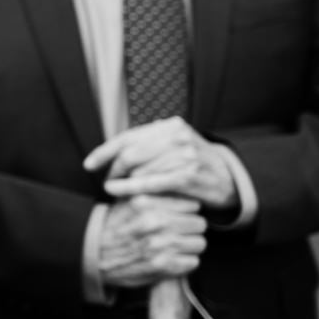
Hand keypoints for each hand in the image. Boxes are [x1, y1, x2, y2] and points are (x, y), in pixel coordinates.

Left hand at [84, 118, 236, 214]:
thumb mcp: (175, 144)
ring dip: (122, 182)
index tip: (89, 164)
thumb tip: (118, 145)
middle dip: (113, 169)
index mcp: (171, 126)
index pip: (129, 137)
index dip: (104, 151)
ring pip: (138, 169)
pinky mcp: (187, 176)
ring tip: (114, 189)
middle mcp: (177, 136)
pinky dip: (130, 188)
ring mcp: (184, 155)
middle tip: (106, 180)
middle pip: (130, 153)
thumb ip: (150, 141)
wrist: (229, 179)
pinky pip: (150, 183)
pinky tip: (118, 192)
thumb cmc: (194, 163)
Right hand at [97, 193, 207, 289]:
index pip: (191, 203)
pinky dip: (184, 262)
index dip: (186, 210)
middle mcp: (155, 222)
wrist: (93, 254)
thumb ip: (153, 192)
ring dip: (189, 246)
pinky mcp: (164, 266)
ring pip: (199, 243)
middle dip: (190, 228)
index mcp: (148, 203)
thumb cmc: (113, 227)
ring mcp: (161, 245)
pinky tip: (171, 259)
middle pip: (199, 223)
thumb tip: (179, 185)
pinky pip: (193, 262)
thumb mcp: (128, 200)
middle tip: (178, 232)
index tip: (179, 215)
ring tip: (174, 246)